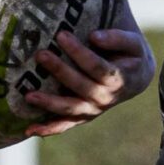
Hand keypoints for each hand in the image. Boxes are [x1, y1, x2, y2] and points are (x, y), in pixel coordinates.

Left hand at [25, 26, 154, 134]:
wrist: (135, 79)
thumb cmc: (131, 56)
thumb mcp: (133, 43)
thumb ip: (117, 38)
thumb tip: (95, 36)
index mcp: (117, 79)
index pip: (96, 66)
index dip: (79, 52)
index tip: (62, 35)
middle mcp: (105, 98)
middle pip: (80, 85)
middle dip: (59, 70)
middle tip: (41, 54)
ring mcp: (93, 110)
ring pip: (70, 108)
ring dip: (49, 103)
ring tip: (28, 95)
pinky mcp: (83, 116)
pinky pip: (65, 125)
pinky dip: (48, 129)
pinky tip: (30, 129)